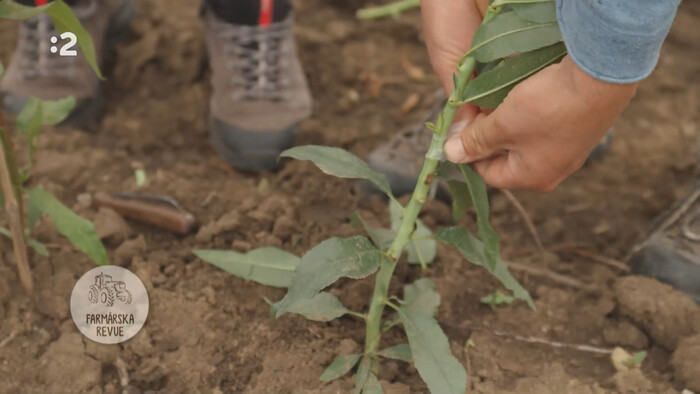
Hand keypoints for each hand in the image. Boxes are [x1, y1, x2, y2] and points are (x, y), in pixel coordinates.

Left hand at [422, 0, 638, 191]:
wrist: (601, 78)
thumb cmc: (546, 107)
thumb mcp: (502, 124)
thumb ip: (475, 141)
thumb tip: (450, 155)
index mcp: (532, 178)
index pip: (487, 173)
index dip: (469, 149)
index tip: (463, 124)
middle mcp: (553, 172)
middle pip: (506, 158)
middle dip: (489, 134)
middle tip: (481, 108)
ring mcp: (570, 153)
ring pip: (524, 141)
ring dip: (508, 123)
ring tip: (501, 100)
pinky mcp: (579, 132)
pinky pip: (544, 129)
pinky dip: (529, 116)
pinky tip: (526, 97)